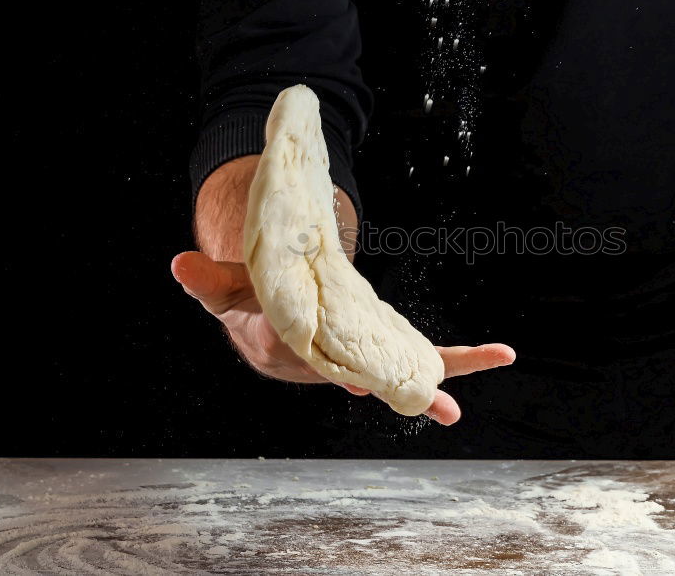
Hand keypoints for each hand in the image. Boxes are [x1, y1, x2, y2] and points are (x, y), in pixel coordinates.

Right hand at [171, 251, 514, 424]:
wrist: (273, 319)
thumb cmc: (252, 304)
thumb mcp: (229, 291)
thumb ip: (208, 282)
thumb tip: (179, 264)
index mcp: (304, 355)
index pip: (327, 367)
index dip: (346, 374)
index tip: (366, 384)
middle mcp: (342, 364)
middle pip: (381, 379)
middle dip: (412, 393)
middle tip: (446, 409)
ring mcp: (367, 357)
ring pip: (411, 369)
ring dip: (449, 373)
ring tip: (495, 360)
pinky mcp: (383, 346)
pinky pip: (421, 353)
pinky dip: (453, 356)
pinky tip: (493, 355)